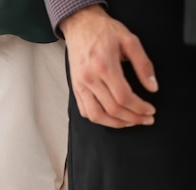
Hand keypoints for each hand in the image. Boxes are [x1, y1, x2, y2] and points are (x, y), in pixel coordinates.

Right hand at [60, 5, 157, 127]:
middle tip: (145, 119)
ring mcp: (80, 85)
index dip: (139, 108)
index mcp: (104, 66)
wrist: (81, 26)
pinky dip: (99, 119)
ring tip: (129, 122)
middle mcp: (90, 79)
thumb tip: (152, 87)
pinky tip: (111, 117)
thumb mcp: (130, 41)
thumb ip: (143, 65)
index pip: (123, 97)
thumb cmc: (104, 32)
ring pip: (96, 115)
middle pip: (112, 109)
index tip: (150, 110)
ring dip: (115, 123)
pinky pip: (85, 111)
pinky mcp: (75, 88)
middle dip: (132, 118)